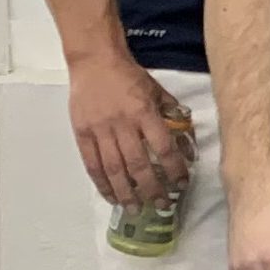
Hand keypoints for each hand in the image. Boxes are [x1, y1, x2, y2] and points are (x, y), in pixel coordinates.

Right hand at [68, 48, 189, 205]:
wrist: (94, 61)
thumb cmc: (130, 77)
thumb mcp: (158, 91)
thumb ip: (172, 116)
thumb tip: (187, 143)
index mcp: (144, 113)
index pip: (163, 147)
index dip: (174, 168)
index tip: (182, 183)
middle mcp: (122, 124)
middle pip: (137, 164)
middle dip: (151, 188)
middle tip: (161, 205)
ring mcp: (99, 130)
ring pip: (113, 169)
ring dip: (125, 192)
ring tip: (135, 208)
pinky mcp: (81, 133)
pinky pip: (92, 164)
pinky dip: (101, 183)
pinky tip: (110, 196)